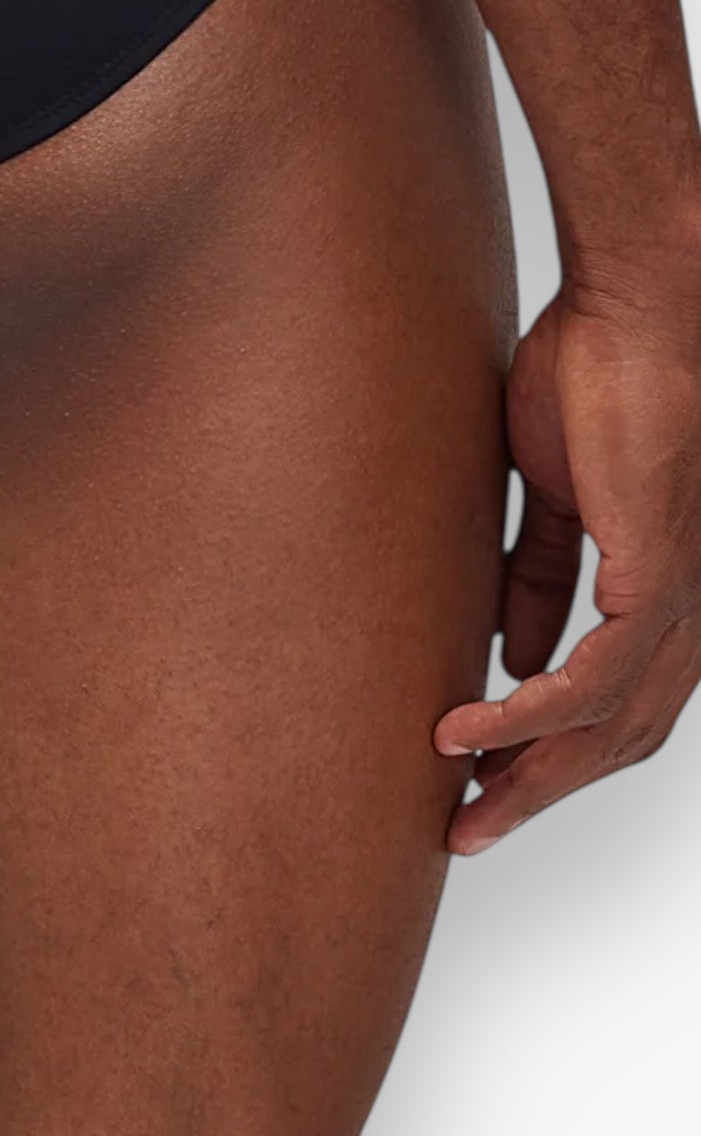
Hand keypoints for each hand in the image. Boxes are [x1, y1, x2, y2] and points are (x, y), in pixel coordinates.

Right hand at [435, 270, 700, 850]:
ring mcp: (682, 599)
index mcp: (665, 592)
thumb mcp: (555, 491)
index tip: (484, 786)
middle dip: (539, 794)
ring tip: (457, 797)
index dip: (556, 756)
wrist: (642, 306)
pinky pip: (598, 674)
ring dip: (529, 772)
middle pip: (621, 740)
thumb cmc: (601, 372)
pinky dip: (532, 712)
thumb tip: (510, 648)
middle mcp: (688, 612)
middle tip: (467, 829)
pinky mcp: (659, 573)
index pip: (619, 707)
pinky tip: (474, 728)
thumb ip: (539, 569)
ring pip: (612, 725)